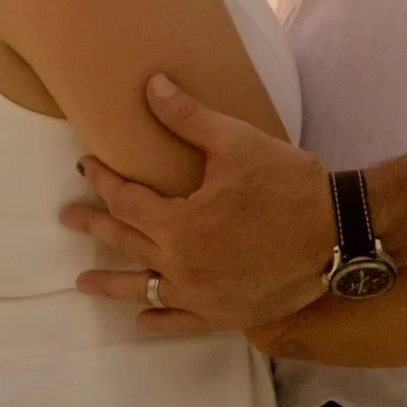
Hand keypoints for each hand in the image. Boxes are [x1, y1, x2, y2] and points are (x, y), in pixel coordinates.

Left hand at [64, 74, 335, 333]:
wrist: (339, 233)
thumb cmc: (287, 184)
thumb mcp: (237, 143)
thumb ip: (188, 118)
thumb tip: (151, 85)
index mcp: (178, 224)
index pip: (127, 200)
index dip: (103, 180)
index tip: (85, 166)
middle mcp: (181, 266)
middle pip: (126, 243)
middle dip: (96, 226)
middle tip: (68, 217)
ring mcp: (202, 296)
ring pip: (145, 289)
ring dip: (113, 283)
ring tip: (83, 282)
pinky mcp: (226, 314)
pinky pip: (182, 321)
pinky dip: (160, 320)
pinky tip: (144, 319)